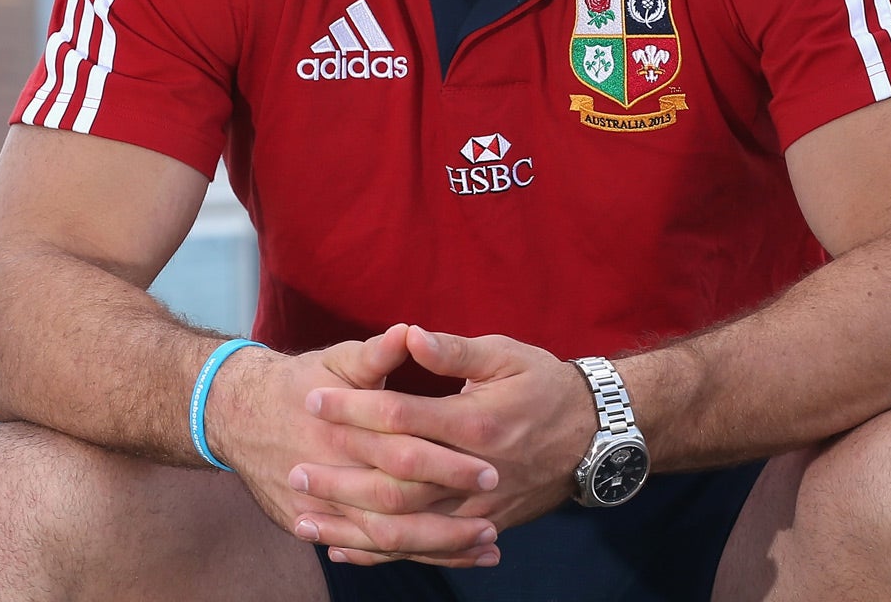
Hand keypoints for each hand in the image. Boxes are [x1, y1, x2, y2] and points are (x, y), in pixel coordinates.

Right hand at [204, 325, 502, 567]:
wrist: (238, 413)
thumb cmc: (301, 382)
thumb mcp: (338, 360)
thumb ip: (376, 353)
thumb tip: (410, 331)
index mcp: (345, 429)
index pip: (404, 451)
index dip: (448, 462)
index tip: (491, 467)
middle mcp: (332, 473)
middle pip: (397, 504)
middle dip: (449, 516)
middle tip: (496, 520)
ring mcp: (319, 507)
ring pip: (385, 538)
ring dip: (437, 545)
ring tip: (486, 546)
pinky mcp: (310, 526)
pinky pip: (366, 550)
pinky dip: (406, 556)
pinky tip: (448, 558)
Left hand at [297, 328, 599, 544]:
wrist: (596, 437)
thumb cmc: (546, 385)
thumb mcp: (506, 354)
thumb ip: (455, 350)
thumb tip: (411, 335)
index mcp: (476, 422)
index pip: (401, 417)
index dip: (354, 408)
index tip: (314, 399)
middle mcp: (473, 473)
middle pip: (394, 484)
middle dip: (340, 479)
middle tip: (295, 470)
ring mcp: (477, 509)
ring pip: (405, 529)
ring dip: (351, 525)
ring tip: (304, 518)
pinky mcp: (481, 529)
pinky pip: (425, 551)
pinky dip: (382, 555)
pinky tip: (345, 549)